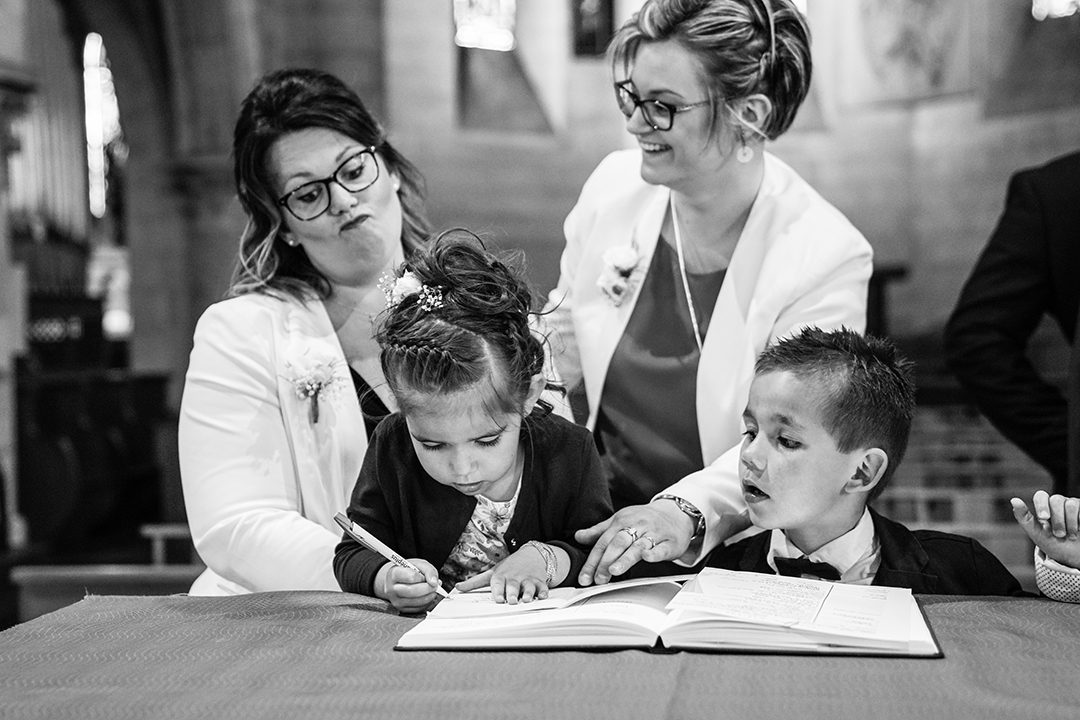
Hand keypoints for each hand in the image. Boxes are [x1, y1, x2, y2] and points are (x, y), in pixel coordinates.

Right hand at [378, 559, 441, 613]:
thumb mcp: (419, 564)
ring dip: (429, 596)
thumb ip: (428, 570)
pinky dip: (427, 603)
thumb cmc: (408, 570)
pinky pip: (418, 608)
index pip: (411, 577)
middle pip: (413, 591)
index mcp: (394, 574)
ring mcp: (396, 601)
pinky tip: (427, 596)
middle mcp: (392, 589)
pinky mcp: (402, 609)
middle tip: (435, 585)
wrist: (397, 580)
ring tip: (432, 590)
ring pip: (416, 601)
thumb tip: (434, 582)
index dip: (422, 577)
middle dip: (428, 588)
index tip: (426, 576)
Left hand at [455, 546, 549, 603]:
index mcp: (501, 576)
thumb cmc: (509, 567)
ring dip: (528, 593)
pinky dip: (543, 592)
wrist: (532, 554)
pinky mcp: (539, 581)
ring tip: (526, 599)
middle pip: (513, 585)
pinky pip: (542, 587)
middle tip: (511, 600)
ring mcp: (527, 579)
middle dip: (512, 593)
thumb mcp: (492, 572)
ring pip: (528, 586)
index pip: (498, 583)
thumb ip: (475, 582)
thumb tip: (457, 587)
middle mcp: (514, 577)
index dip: (497, 591)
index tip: (497, 598)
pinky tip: (542, 596)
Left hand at [574, 500, 693, 584]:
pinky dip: (654, 553)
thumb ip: (599, 531)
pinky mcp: (669, 542)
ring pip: (637, 546)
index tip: (584, 577)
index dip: (592, 560)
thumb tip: (578, 537)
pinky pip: (661, 548)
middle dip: (606, 561)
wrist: (676, 512)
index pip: (603, 542)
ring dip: (625, 558)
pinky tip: (647, 557)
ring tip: (615, 570)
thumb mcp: (620, 520)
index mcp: (621, 521)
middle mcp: (636, 526)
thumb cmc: (645, 518)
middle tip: (598, 579)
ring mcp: (653, 533)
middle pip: (618, 543)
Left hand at [1011, 491, 1079, 568]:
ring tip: (1070, 536)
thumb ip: (1025, 518)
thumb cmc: (1054, 544)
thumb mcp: (1037, 534)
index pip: (1041, 496)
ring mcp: (1074, 506)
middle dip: (1058, 520)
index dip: (1042, 504)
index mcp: (1045, 507)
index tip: (1044, 518)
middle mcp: (1060, 504)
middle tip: (1059, 535)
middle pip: (1056, 500)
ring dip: (1070, 523)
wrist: (1074, 557)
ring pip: (1071, 504)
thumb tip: (1013, 500)